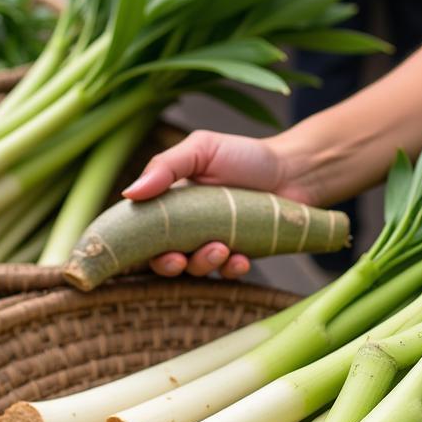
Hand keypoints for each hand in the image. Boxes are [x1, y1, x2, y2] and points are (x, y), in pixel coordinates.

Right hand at [122, 130, 313, 279]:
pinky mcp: (239, 255)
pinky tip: (241, 259)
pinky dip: (231, 269)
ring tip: (222, 248)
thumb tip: (129, 193)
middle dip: (166, 264)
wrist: (293, 170)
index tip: (132, 249)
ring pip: (196, 268)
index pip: (140, 227)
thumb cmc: (245, 155)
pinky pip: (227, 272)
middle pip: (162, 257)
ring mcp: (212, 243)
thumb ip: (165, 166)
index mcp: (170, 202)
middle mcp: (187, 226)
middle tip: (178, 259)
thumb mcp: (202, 149)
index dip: (131, 242)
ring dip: (203, 264)